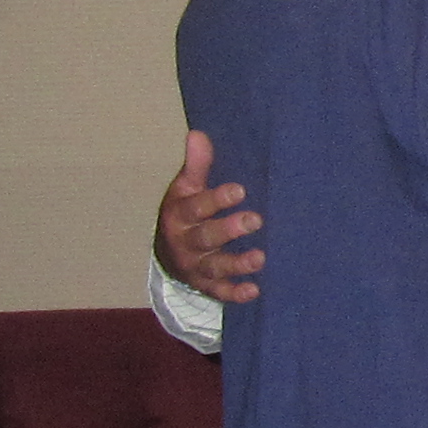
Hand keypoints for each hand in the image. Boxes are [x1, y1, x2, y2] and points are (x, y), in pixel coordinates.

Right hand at [154, 130, 261, 303]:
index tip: (240, 190)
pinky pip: (218, 292)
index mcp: (178, 214)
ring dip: (236, 264)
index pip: (196, 206)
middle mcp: (184, 242)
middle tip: (255, 220)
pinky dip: (234, 293)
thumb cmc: (185, 213)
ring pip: (214, 266)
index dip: (216, 199)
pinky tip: (254, 290)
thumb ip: (196, 165)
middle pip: (205, 237)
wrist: (167, 252)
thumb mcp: (185, 188)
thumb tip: (197, 133)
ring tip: (260, 258)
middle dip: (228, 230)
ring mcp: (194, 266)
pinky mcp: (204, 285)